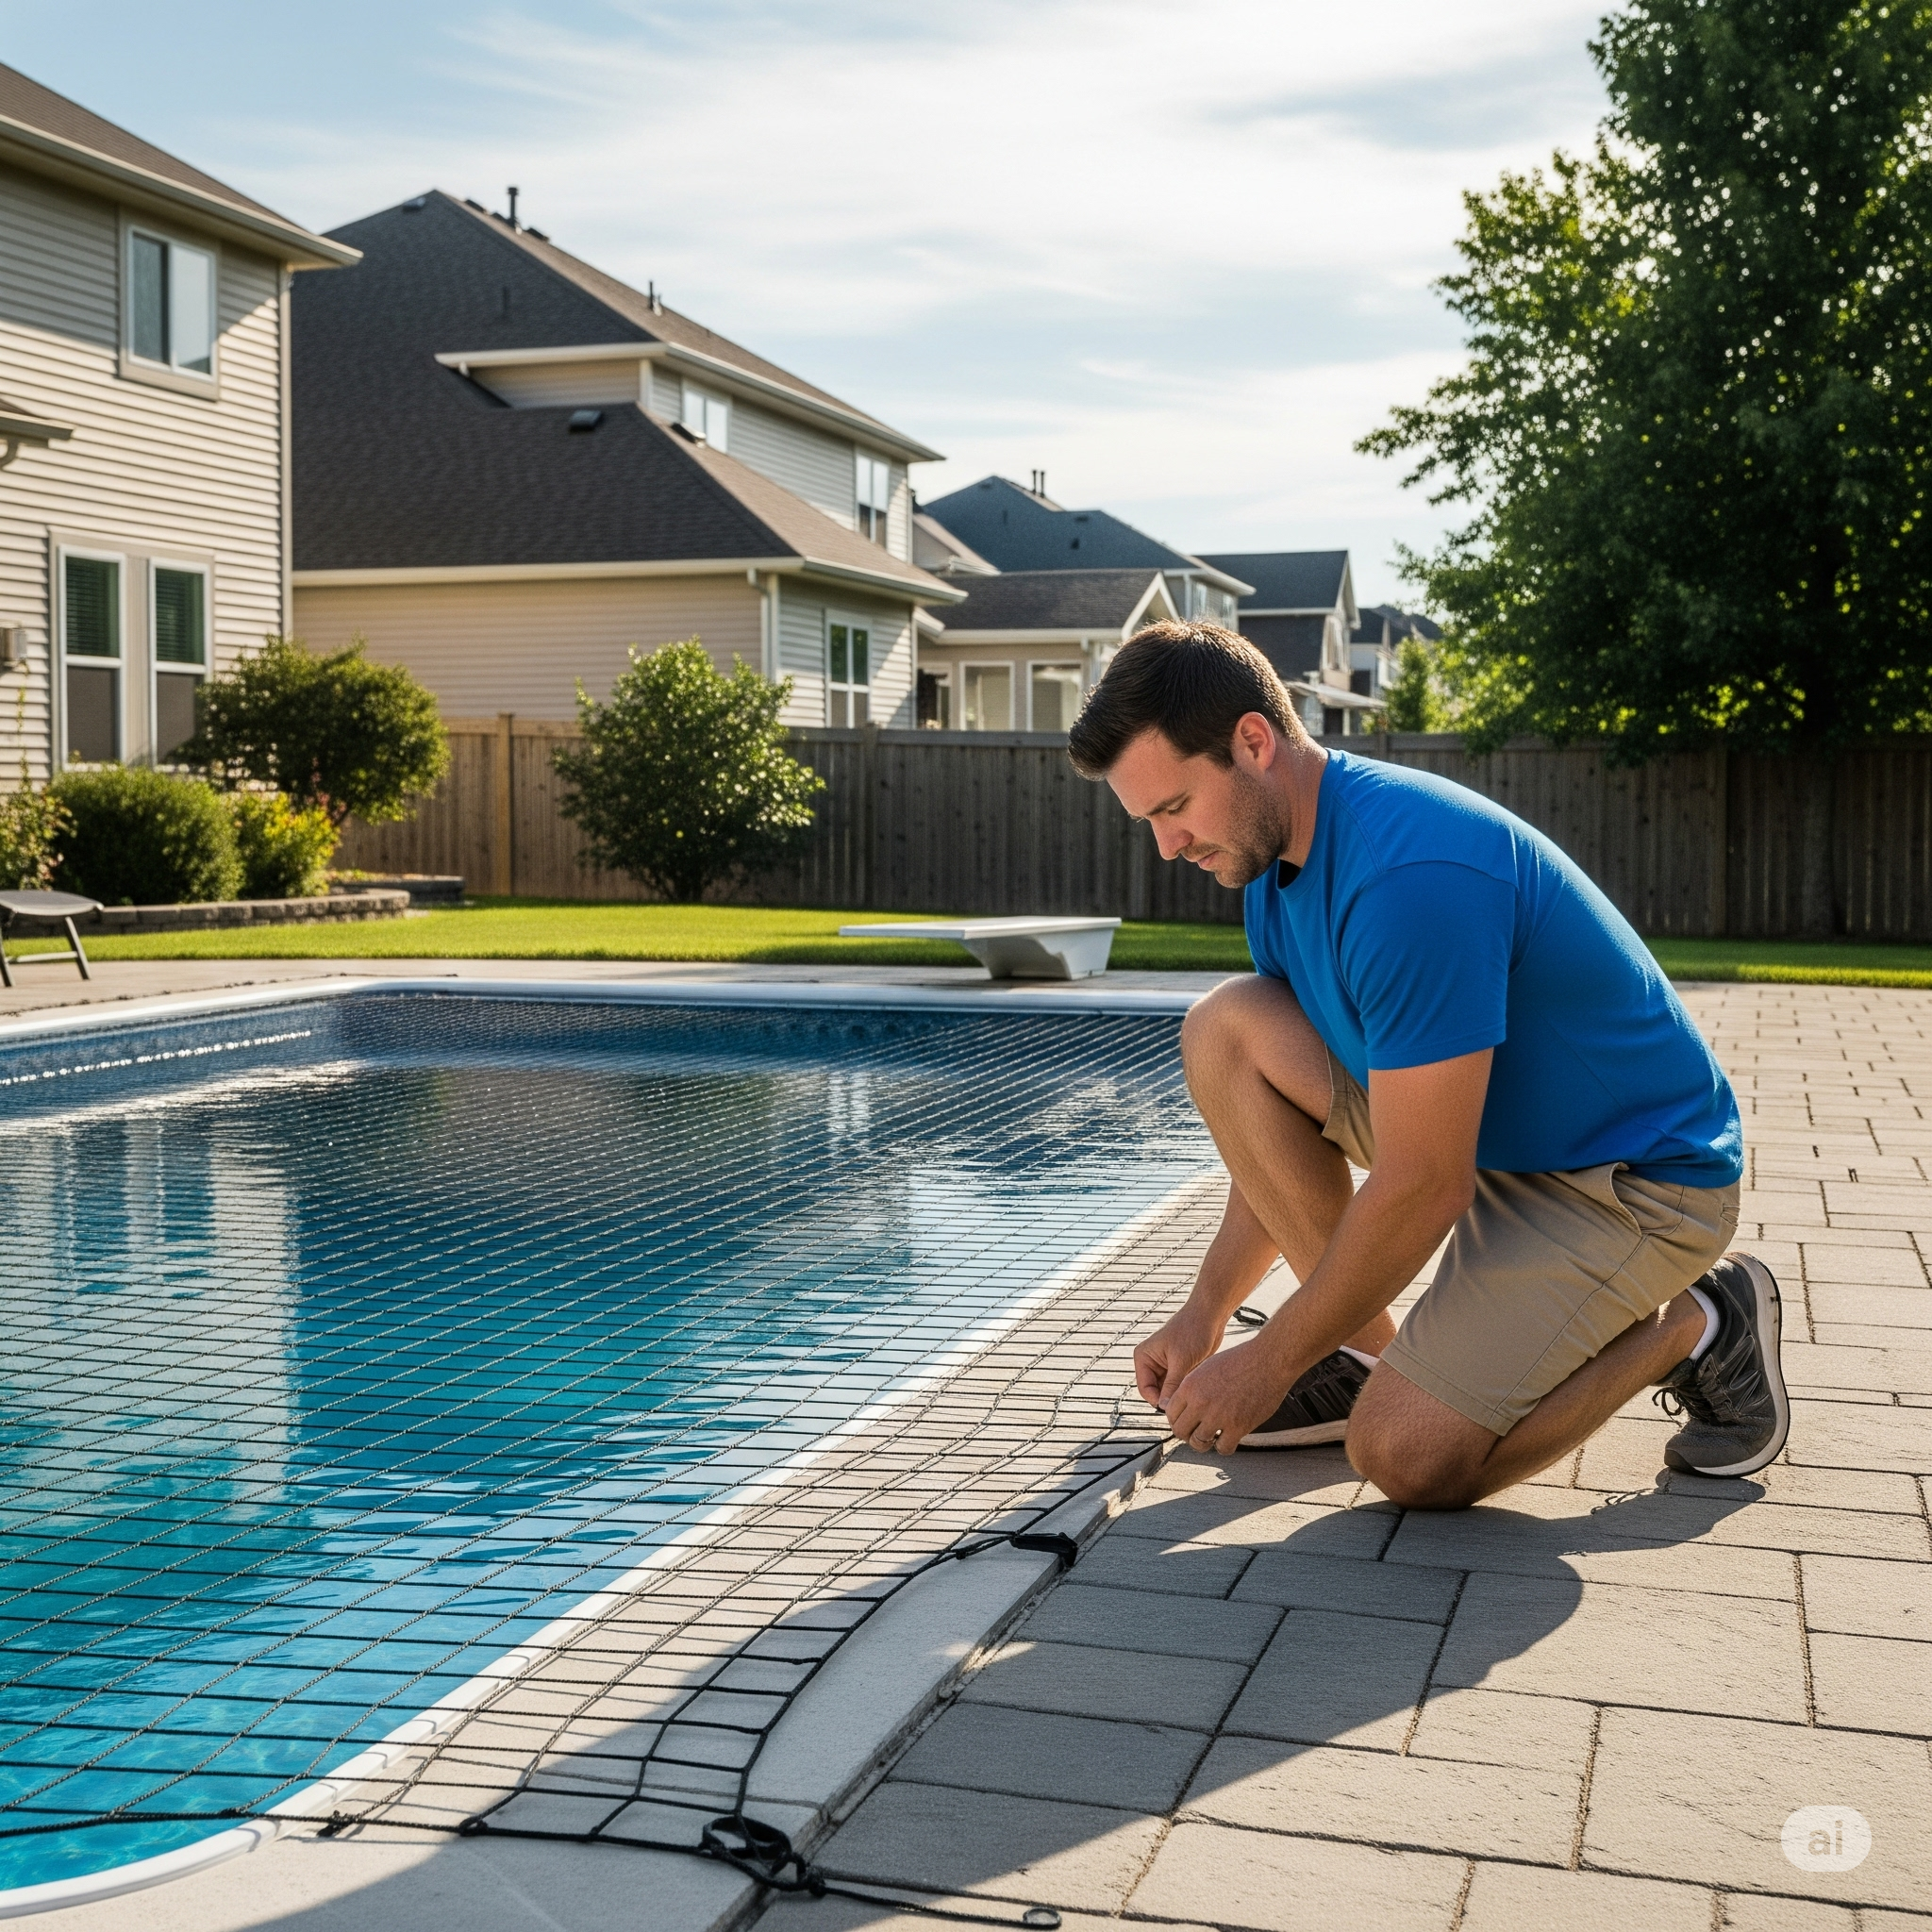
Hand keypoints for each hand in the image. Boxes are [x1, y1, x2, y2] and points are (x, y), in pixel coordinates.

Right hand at [1133, 1305, 1223, 1410]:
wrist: (1209, 1316)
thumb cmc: (1192, 1331)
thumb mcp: (1181, 1361)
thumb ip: (1171, 1385)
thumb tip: (1164, 1408)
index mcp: (1143, 1357)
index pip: (1145, 1389)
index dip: (1158, 1401)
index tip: (1176, 1408)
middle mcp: (1151, 1363)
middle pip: (1156, 1392)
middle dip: (1170, 1398)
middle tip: (1188, 1402)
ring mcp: (1165, 1366)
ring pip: (1169, 1391)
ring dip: (1179, 1393)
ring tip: (1194, 1390)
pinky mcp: (1178, 1367)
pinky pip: (1179, 1385)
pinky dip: (1186, 1389)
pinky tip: (1197, 1386)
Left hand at [1163, 1340, 1290, 1455]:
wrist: (1268, 1361)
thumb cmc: (1241, 1361)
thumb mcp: (1207, 1368)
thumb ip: (1193, 1388)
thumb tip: (1186, 1405)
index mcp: (1190, 1386)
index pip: (1170, 1413)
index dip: (1176, 1420)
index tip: (1185, 1422)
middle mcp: (1201, 1403)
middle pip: (1180, 1431)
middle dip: (1187, 1434)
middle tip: (1196, 1433)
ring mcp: (1219, 1416)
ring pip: (1199, 1443)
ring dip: (1204, 1443)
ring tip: (1212, 1437)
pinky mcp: (1238, 1426)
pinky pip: (1223, 1449)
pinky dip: (1224, 1447)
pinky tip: (1228, 1438)